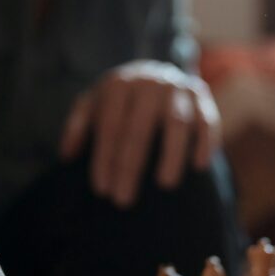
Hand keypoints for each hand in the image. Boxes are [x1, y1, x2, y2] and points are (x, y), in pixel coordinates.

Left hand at [59, 59, 221, 207]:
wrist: (155, 74)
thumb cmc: (119, 102)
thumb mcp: (93, 104)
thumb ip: (78, 126)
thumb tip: (66, 156)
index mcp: (119, 85)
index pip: (109, 126)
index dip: (104, 159)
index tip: (102, 191)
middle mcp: (149, 83)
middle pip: (139, 129)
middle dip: (130, 166)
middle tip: (124, 201)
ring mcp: (177, 88)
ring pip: (176, 123)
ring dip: (172, 154)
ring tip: (166, 185)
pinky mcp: (201, 95)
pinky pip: (207, 120)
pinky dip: (205, 142)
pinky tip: (199, 167)